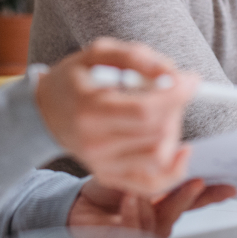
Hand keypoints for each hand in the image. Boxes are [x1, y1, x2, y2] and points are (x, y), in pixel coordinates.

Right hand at [35, 38, 199, 194]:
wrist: (45, 113)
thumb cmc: (75, 79)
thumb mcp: (98, 53)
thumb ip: (136, 56)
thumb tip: (172, 73)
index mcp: (90, 109)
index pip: (146, 110)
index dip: (176, 95)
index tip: (191, 80)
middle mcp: (95, 143)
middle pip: (157, 132)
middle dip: (175, 107)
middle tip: (171, 91)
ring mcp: (102, 165)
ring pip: (160, 155)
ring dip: (173, 130)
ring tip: (162, 113)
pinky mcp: (110, 177)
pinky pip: (153, 184)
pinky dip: (174, 169)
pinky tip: (179, 149)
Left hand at [68, 178, 236, 237]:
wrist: (79, 203)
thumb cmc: (107, 187)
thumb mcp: (134, 168)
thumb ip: (160, 168)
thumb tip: (184, 152)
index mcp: (167, 200)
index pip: (197, 198)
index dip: (215, 193)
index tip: (230, 185)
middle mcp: (161, 218)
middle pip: (184, 211)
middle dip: (190, 197)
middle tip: (195, 180)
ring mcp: (146, 233)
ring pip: (162, 224)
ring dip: (152, 203)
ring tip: (138, 188)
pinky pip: (137, 232)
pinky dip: (133, 213)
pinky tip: (128, 199)